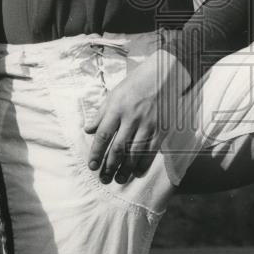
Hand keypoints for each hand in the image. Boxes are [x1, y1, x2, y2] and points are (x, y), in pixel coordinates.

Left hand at [84, 49, 190, 184]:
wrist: (166, 73)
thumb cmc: (137, 82)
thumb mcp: (115, 93)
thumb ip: (101, 113)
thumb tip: (88, 130)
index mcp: (117, 108)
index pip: (103, 135)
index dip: (96, 153)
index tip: (92, 166)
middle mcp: (131, 118)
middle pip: (117, 148)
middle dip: (109, 166)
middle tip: (104, 178)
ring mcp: (148, 124)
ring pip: (134, 153)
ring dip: (125, 169)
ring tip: (118, 179)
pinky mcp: (161, 128)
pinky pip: (151, 150)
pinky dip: (143, 163)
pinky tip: (137, 172)